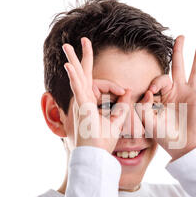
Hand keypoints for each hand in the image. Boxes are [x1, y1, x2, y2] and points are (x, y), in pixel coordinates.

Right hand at [62, 37, 131, 153]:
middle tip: (82, 41)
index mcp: (91, 103)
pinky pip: (77, 89)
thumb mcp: (118, 120)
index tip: (123, 92)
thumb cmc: (104, 142)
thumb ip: (123, 105)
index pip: (101, 85)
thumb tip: (128, 90)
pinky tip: (70, 66)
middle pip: (83, 74)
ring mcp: (81, 103)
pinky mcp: (81, 108)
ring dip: (73, 61)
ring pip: (77, 77)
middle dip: (83, 57)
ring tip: (67, 46)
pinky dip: (74, 77)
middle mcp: (84, 101)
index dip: (114, 86)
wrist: (96, 156)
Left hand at [136, 35, 195, 160]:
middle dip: (178, 51)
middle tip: (180, 37)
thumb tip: (148, 93)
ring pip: (194, 71)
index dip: (153, 84)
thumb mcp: (148, 121)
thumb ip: (143, 106)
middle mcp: (177, 92)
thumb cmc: (165, 137)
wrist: (183, 147)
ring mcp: (190, 94)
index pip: (158, 80)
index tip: (150, 96)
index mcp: (163, 96)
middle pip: (177, 66)